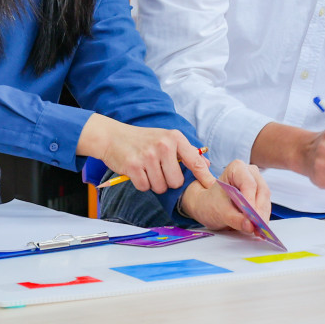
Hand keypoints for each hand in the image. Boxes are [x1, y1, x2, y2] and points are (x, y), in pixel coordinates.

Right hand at [78, 113, 211, 192]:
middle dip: (168, 182)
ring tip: (147, 170)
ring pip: (160, 187)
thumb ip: (186, 152)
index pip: (194, 161)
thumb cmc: (143, 140)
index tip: (211, 186)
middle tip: (159, 172)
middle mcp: (163, 145)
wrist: (113, 136)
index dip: (204, 176)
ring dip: (153, 184)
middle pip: (176, 181)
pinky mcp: (133, 166)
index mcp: (175, 138)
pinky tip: (137, 172)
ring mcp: (148, 155)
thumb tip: (205, 165)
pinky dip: (141, 184)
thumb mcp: (166, 139)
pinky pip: (144, 187)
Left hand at [180, 160, 270, 233]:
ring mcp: (256, 183)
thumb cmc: (209, 203)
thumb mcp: (219, 212)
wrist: (207, 206)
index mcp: (236, 168)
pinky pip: (265, 206)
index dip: (251, 199)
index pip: (249, 183)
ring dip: (263, 215)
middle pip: (261, 191)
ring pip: (265, 199)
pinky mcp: (259, 195)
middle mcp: (249, 173)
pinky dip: (262, 217)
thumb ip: (234, 218)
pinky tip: (259, 228)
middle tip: (257, 226)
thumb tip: (250, 225)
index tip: (251, 215)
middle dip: (259, 210)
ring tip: (259, 230)